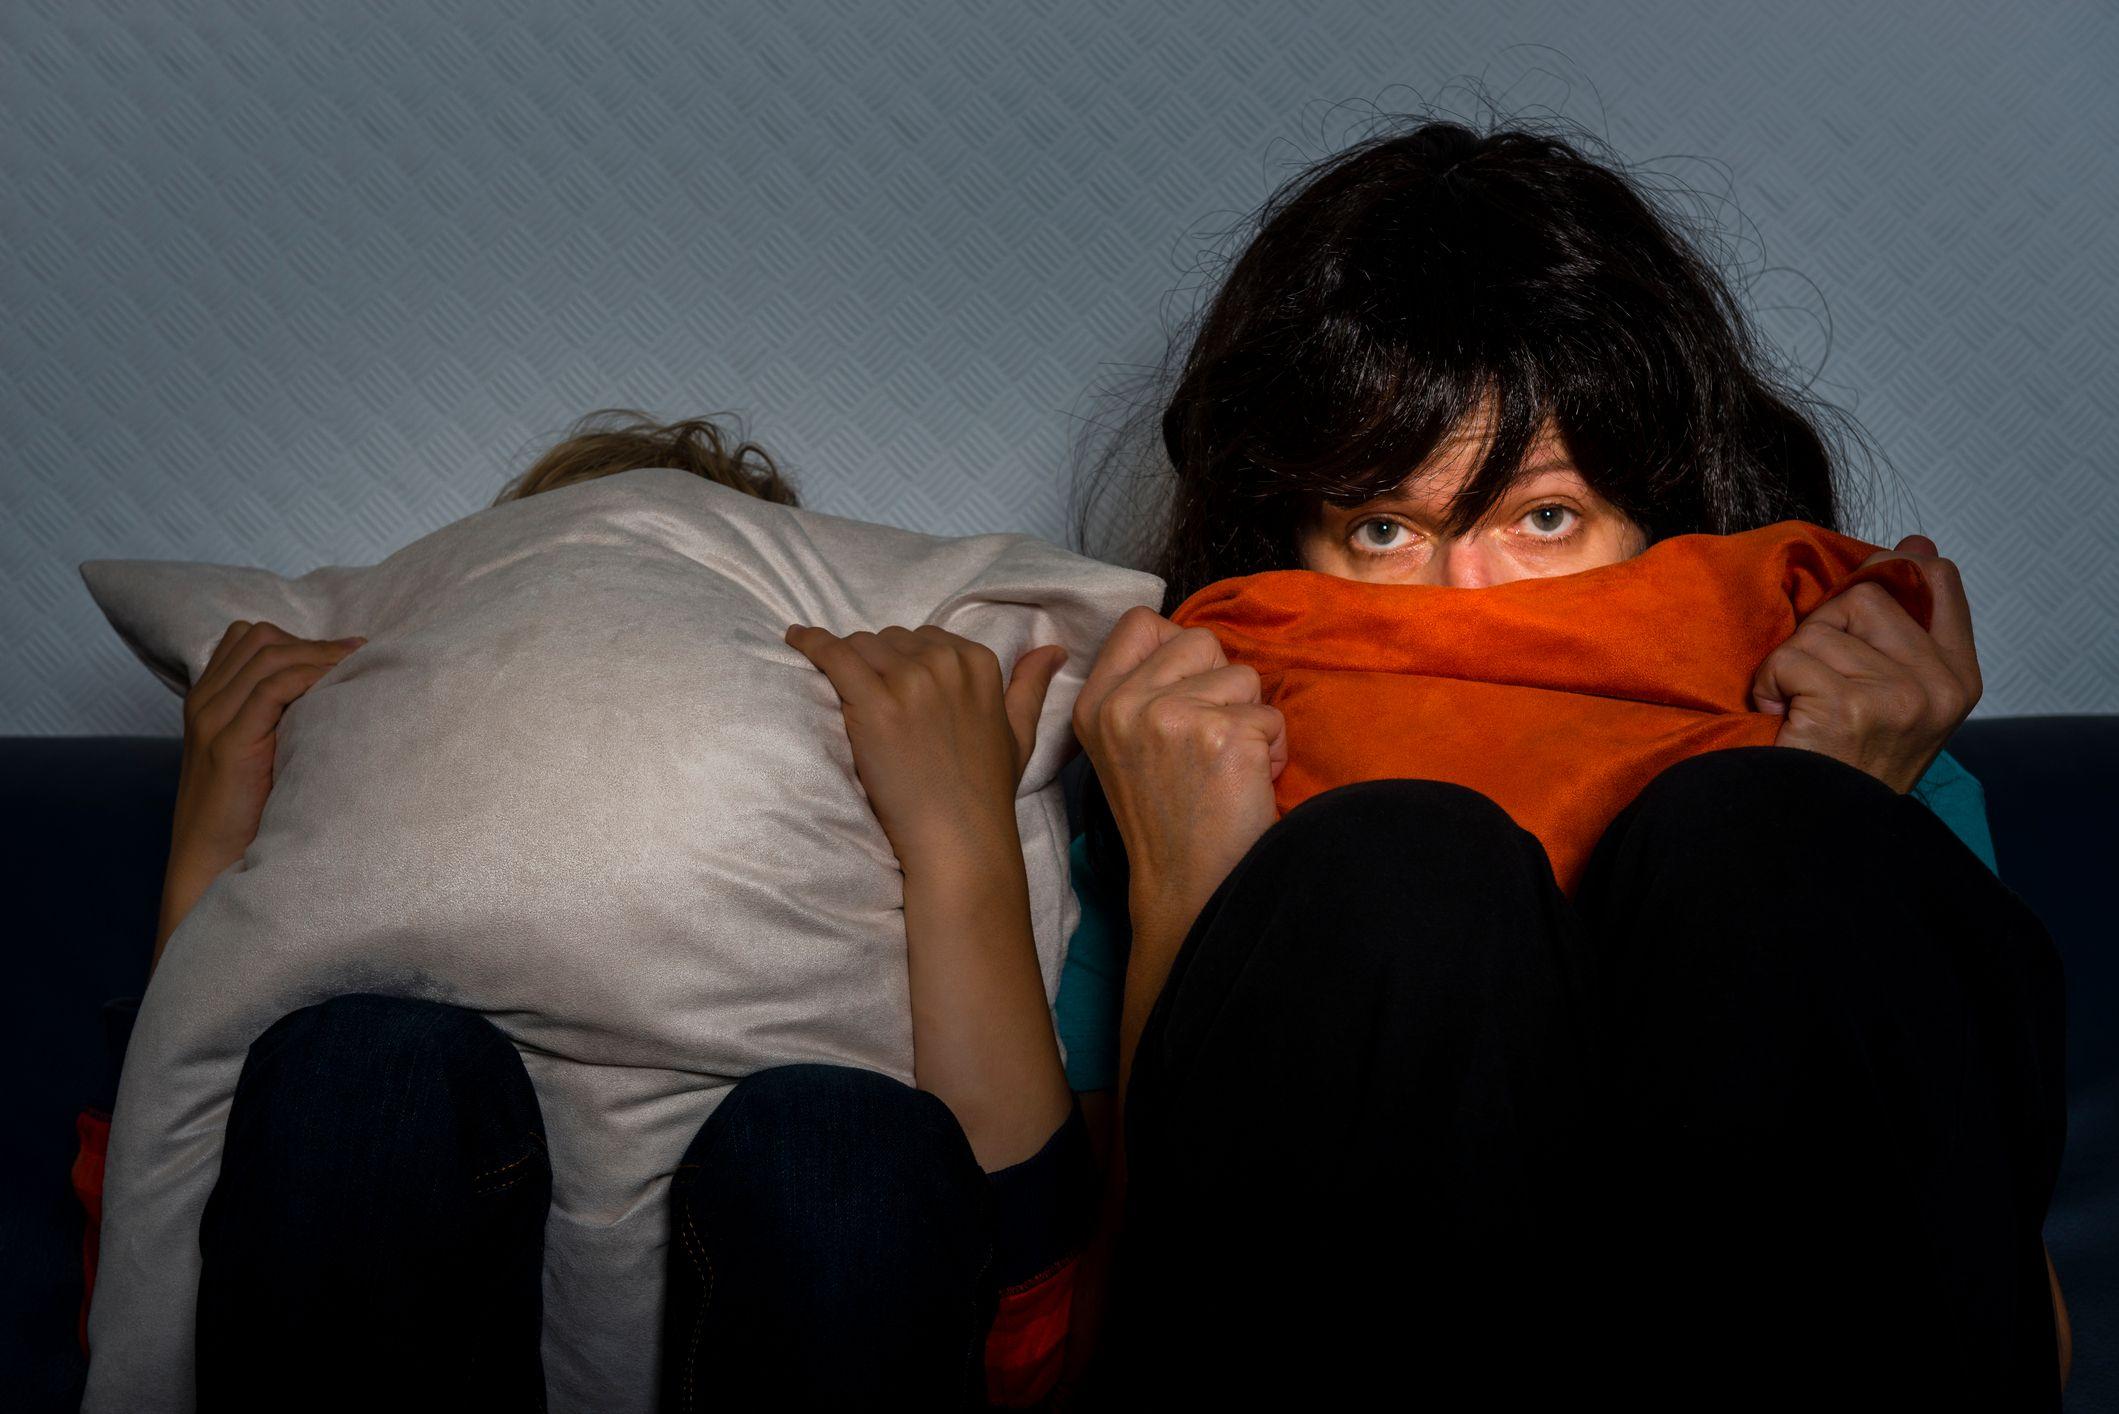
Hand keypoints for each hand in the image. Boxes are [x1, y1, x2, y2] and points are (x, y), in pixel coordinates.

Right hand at [157, 620, 364, 966]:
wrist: (213, 867)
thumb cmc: (252, 816)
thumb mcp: (266, 756)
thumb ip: (283, 721)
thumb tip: (341, 693)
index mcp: (208, 702)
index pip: (247, 639)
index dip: (299, 639)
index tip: (350, 650)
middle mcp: (204, 704)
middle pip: (259, 639)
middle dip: (313, 643)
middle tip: (360, 656)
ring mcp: (213, 721)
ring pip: (269, 657)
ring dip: (320, 656)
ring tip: (360, 666)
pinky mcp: (229, 744)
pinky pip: (273, 688)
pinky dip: (311, 677)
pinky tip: (340, 688)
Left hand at [783, 622, 1068, 867]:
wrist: (959, 840)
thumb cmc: (986, 795)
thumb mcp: (1019, 734)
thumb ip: (1031, 686)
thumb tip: (1053, 648)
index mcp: (980, 664)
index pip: (927, 638)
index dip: (906, 663)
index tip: (896, 689)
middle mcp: (946, 663)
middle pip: (890, 640)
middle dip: (878, 664)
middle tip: (871, 703)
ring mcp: (909, 681)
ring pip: (861, 645)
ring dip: (847, 664)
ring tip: (839, 693)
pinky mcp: (873, 702)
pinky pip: (832, 655)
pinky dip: (810, 645)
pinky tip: (794, 641)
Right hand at [1071, 605, 1286, 958]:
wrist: (1188, 889)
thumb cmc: (1170, 819)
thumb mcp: (1124, 747)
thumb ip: (1141, 690)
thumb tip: (1186, 639)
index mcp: (1094, 706)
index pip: (1140, 623)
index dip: (1178, 651)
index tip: (1187, 695)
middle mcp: (1124, 706)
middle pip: (1200, 640)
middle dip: (1221, 685)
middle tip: (1208, 742)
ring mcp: (1170, 717)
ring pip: (1243, 676)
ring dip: (1250, 720)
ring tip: (1227, 768)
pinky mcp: (1222, 736)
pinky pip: (1271, 716)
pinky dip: (1272, 751)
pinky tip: (1245, 786)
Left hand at [1749, 534, 1981, 792]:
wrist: (1818, 832)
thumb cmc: (1845, 765)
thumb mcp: (1895, 698)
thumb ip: (1903, 629)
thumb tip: (1916, 546)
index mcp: (1958, 678)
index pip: (1940, 582)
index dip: (1891, 570)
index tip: (1860, 585)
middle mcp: (1939, 687)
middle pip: (1866, 597)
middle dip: (1822, 631)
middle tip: (1812, 685)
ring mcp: (1901, 698)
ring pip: (1821, 628)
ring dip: (1789, 667)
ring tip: (1797, 713)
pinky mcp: (1852, 708)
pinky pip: (1789, 660)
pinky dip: (1768, 688)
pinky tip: (1782, 723)